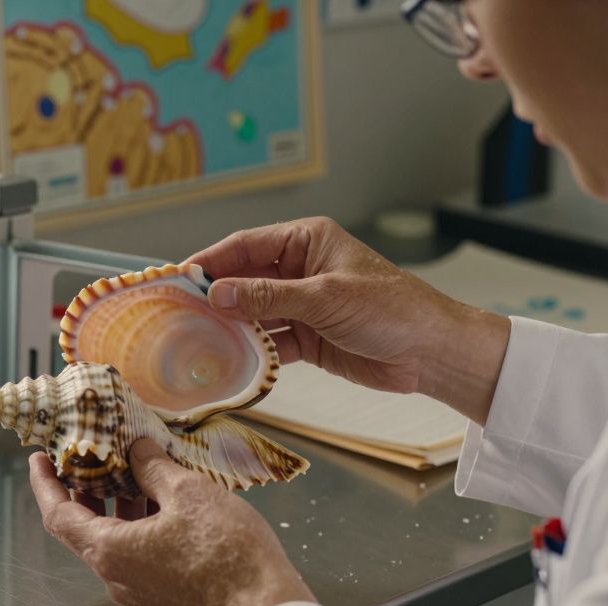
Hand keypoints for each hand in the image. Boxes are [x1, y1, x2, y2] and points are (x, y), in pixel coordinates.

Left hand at [28, 438, 314, 605]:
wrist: (264, 605)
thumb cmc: (225, 550)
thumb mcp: (187, 493)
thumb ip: (153, 468)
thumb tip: (137, 450)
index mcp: (109, 550)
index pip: (58, 515)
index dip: (45, 484)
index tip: (39, 459)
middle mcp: (115, 574)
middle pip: (82, 527)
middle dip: (83, 487)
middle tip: (89, 454)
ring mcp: (138, 587)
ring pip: (111, 538)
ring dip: (114, 502)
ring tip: (128, 466)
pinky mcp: (161, 592)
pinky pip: (134, 550)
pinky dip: (136, 519)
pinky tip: (158, 495)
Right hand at [187, 217, 509, 424]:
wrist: (432, 353)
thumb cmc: (393, 310)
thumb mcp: (325, 297)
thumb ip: (269, 296)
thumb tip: (219, 293)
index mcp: (307, 242)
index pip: (246, 245)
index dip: (210, 260)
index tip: (178, 277)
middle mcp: (300, 270)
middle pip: (243, 279)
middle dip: (213, 296)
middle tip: (176, 312)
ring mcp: (301, 306)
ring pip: (252, 313)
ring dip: (228, 326)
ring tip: (193, 339)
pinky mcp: (307, 339)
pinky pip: (268, 342)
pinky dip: (250, 352)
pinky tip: (227, 361)